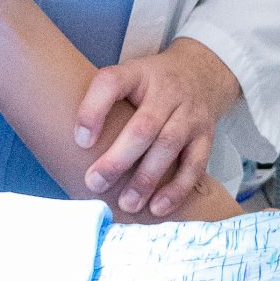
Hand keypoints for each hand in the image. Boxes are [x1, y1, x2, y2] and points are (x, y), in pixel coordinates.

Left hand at [75, 37, 239, 217]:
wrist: (201, 73)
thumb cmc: (149, 86)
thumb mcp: (125, 79)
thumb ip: (100, 103)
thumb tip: (72, 148)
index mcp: (138, 73)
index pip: (112, 82)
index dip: (93, 110)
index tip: (80, 141)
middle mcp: (167, 91)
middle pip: (144, 125)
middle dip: (118, 159)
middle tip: (94, 183)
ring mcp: (190, 113)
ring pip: (169, 144)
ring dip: (146, 178)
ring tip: (126, 204)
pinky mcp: (206, 135)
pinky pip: (194, 164)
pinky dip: (177, 188)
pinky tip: (157, 207)